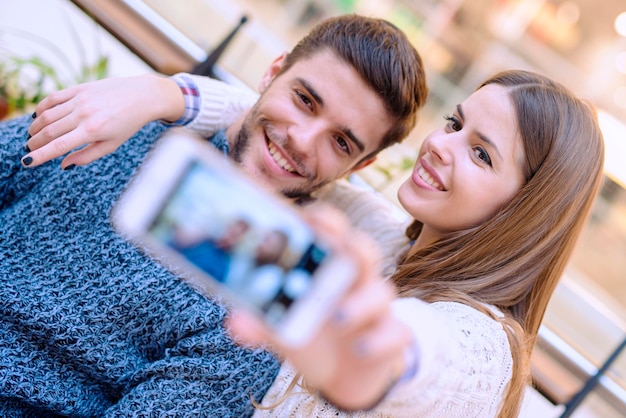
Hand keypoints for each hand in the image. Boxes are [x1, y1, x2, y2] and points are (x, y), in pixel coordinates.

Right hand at [23, 74, 183, 168]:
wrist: (142, 96)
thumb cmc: (129, 124)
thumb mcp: (112, 144)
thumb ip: (87, 156)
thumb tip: (63, 165)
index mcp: (92, 131)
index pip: (58, 146)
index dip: (39, 155)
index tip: (26, 162)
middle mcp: (83, 114)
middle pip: (49, 131)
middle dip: (34, 143)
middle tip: (28, 150)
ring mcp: (80, 99)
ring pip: (47, 115)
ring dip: (36, 128)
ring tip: (32, 136)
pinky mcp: (80, 88)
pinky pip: (53, 98)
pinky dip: (42, 108)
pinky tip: (38, 117)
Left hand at [226, 204, 412, 410]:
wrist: (344, 376)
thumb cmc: (313, 335)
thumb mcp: (282, 329)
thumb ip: (260, 323)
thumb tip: (235, 321)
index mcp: (328, 269)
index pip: (332, 233)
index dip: (325, 221)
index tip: (308, 215)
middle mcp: (355, 282)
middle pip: (364, 252)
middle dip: (354, 245)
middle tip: (341, 247)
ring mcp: (376, 310)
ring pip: (382, 293)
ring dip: (362, 302)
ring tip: (338, 318)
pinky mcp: (391, 338)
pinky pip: (396, 334)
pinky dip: (380, 340)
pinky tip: (361, 348)